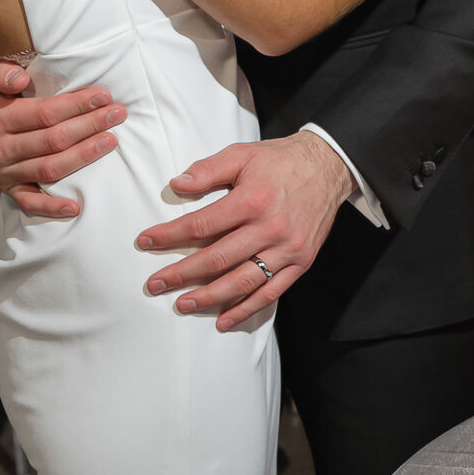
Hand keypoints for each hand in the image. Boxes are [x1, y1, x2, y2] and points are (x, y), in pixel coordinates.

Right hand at [0, 55, 128, 219]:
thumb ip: (0, 71)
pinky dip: (51, 208)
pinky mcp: (6, 187)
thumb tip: (20, 79)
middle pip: (53, 140)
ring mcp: (2, 171)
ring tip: (110, 141)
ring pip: (49, 168)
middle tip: (117, 114)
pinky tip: (75, 207)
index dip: (77, 105)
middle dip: (90, 126)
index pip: (45, 113)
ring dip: (83, 157)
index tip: (102, 96)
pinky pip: (29, 202)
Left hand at [136, 129, 352, 327]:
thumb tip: (176, 184)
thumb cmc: (280, 160)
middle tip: (154, 284)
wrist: (328, 166)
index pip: (201, 225)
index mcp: (252, 200)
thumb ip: (208, 169)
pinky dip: (246, 309)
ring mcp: (287, 249)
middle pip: (217, 259)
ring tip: (182, 304)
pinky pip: (271, 292)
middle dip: (181, 274)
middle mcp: (270, 228)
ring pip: (242, 282)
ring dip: (209, 297)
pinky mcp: (300, 262)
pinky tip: (224, 320)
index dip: (169, 236)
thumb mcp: (242, 154)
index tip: (145, 242)